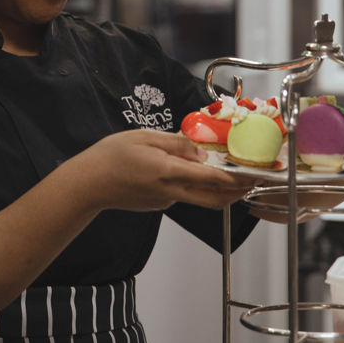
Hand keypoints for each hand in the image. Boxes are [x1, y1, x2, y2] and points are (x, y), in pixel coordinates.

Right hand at [81, 129, 259, 211]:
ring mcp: (165, 202)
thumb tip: (200, 152)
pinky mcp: (158, 205)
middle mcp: (171, 192)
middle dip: (237, 192)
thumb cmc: (111, 157)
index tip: (254, 174)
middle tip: (252, 181)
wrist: (89, 184)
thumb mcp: (145, 137)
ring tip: (227, 172)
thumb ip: (177, 144)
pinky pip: (183, 195)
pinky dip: (194, 186)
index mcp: (169, 172)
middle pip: (214, 199)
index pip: (213, 179)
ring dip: (217, 189)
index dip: (237, 179)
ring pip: (200, 198)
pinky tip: (189, 171)